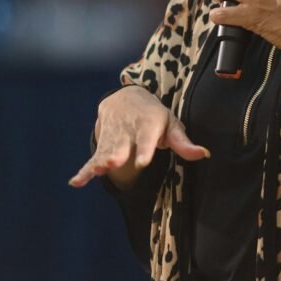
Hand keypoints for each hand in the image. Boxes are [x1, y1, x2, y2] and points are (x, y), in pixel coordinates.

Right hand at [69, 86, 208, 188]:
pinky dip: (84, 171)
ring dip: (100, 161)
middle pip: (122, 143)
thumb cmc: (154, 116)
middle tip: (114, 162)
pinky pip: (93, 158)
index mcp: (147, 124)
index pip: (146, 137)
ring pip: (106, 150)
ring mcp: (113, 137)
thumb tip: (205, 154)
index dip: (144, 149)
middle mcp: (127, 130)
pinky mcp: (102, 144)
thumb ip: (184, 142)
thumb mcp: (171, 124)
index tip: (142, 161)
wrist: (126, 98)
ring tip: (98, 170)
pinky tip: (76, 182)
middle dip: (117, 153)